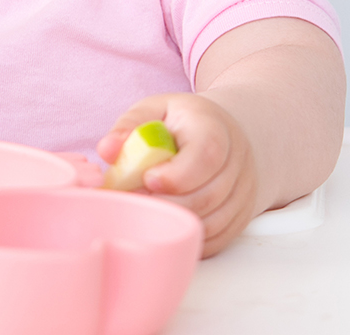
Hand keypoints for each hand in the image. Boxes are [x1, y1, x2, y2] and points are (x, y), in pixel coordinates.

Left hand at [97, 93, 257, 257]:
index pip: (205, 156)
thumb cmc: (183, 121)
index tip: (147, 179)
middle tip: (134, 200)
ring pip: (211, 222)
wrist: (226, 135)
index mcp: (214, 129)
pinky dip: (187, 235)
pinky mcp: (240, 218)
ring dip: (174, 222)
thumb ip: (131, 125)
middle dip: (166, 203)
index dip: (177, 175)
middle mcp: (236, 163)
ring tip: (144, 210)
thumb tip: (107, 150)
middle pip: (207, 196)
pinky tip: (164, 222)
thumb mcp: (156, 109)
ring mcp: (242, 194)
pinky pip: (216, 239)